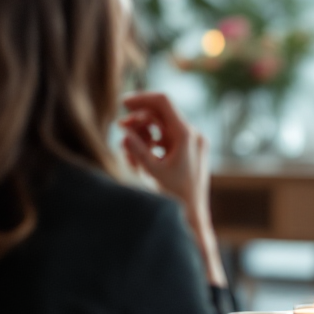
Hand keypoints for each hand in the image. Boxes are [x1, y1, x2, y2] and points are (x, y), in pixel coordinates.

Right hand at [120, 92, 208, 215]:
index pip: (163, 103)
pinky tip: (139, 153)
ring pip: (164, 127)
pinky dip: (154, 141)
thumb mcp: (151, 171)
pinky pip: (169, 139)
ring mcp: (193, 143)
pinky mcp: (190, 152)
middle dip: (140, 118)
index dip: (142, 99)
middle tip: (120, 126)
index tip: (123, 103)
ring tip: (127, 144)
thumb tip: (124, 132)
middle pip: (162, 113)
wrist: (193, 215)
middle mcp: (193, 134)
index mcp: (186, 134)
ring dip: (144, 131)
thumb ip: (137, 150)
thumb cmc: (174, 195)